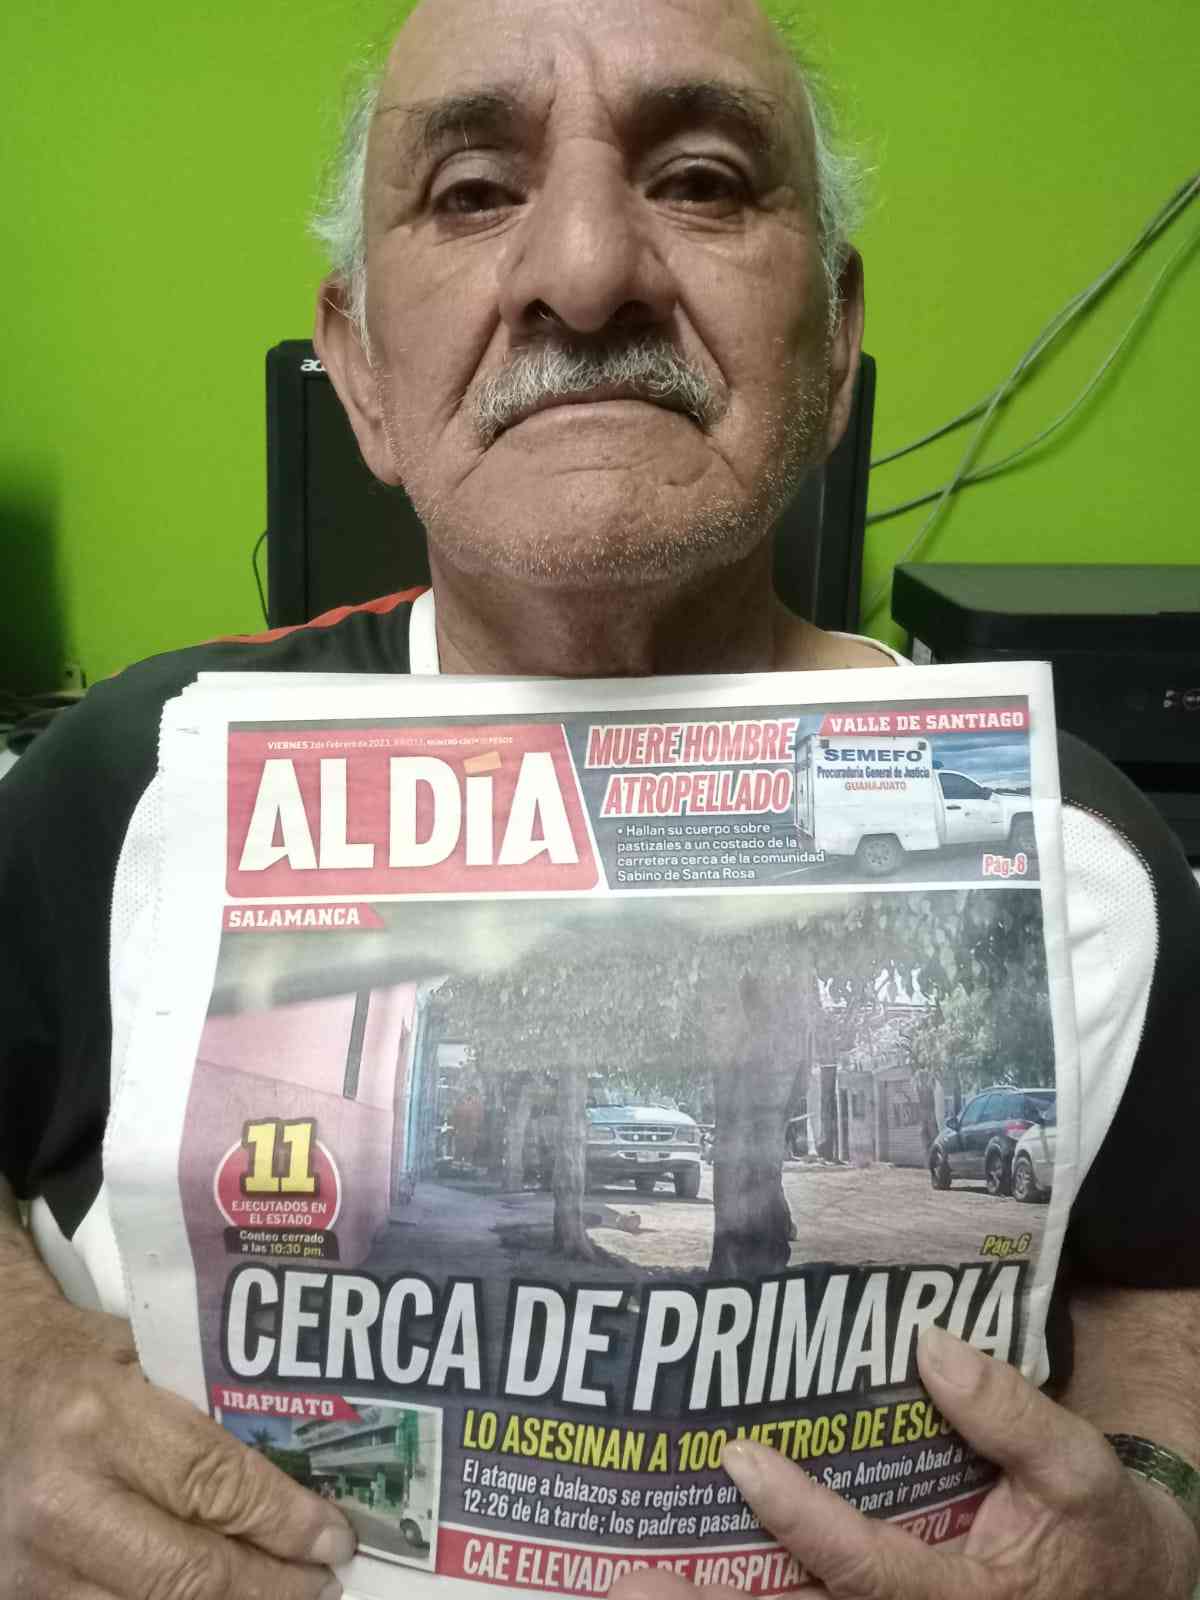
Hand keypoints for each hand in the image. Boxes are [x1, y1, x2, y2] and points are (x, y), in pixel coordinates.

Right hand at [1, 1261, 356, 1599]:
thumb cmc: (82, 1364)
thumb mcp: (151, 1359)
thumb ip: (215, 1419)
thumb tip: (306, 1481)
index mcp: (100, 1419)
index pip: (215, 1485)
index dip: (285, 1522)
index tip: (335, 1538)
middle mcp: (60, 1499)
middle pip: (188, 1572)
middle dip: (272, 1586)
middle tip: (323, 1582)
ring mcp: (31, 1563)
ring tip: (286, 1597)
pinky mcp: (17, 1598)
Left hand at [611, 1326, 1199, 1599]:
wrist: (1125, 1590)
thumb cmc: (1096, 1530)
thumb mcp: (1076, 1468)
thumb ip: (1009, 1414)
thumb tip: (928, 1344)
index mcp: (960, 1599)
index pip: (864, 1569)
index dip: (802, 1519)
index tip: (740, 1457)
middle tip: (630, 1577)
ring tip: (625, 1578)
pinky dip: (750, 1588)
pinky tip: (689, 1565)